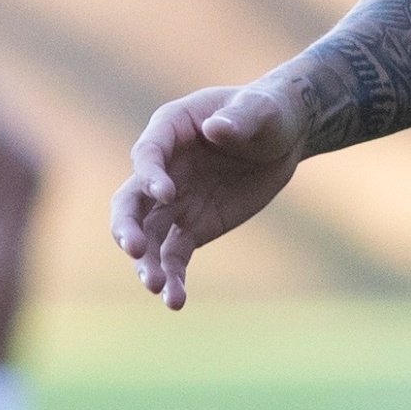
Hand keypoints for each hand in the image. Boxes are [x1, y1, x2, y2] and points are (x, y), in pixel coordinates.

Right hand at [112, 83, 306, 308]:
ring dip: (146, 262)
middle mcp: (161, 169)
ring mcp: (173, 203)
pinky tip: (176, 301)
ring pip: (147, 236)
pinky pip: (174, 256)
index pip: (147, 154)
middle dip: (127, 226)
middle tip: (134, 249)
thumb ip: (240, 117)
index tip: (166, 194)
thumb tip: (217, 129)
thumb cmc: (267, 112)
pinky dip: (173, 278)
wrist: (283, 137)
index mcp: (169, 129)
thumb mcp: (261, 108)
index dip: (151, 174)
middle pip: (130, 201)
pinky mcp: (192, 228)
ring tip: (157, 288)